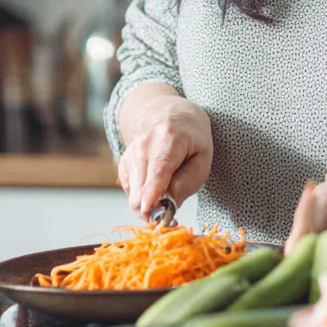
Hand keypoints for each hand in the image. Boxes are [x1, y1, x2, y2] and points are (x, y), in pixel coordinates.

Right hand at [117, 84, 212, 217]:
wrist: (168, 113)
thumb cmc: (192, 139)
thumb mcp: (203, 158)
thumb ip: (188, 181)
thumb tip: (167, 205)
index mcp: (171, 136)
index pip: (159, 166)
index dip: (153, 189)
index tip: (148, 208)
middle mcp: (145, 142)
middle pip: (142, 185)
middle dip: (153, 208)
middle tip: (171, 213)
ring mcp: (131, 151)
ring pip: (134, 193)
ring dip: (149, 205)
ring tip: (167, 196)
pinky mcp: (123, 162)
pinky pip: (130, 191)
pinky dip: (143, 196)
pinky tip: (155, 184)